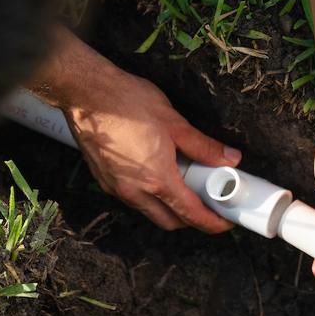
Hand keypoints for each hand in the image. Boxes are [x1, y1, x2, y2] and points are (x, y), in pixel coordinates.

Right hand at [31, 28, 240, 231]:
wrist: (85, 93)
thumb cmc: (126, 102)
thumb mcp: (174, 122)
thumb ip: (203, 146)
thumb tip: (229, 158)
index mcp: (156, 179)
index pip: (191, 214)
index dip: (212, 222)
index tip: (225, 221)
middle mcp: (135, 191)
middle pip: (170, 221)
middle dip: (191, 218)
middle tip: (207, 199)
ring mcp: (117, 188)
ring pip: (150, 212)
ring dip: (169, 206)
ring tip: (182, 180)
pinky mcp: (104, 181)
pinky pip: (133, 199)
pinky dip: (150, 195)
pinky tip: (157, 172)